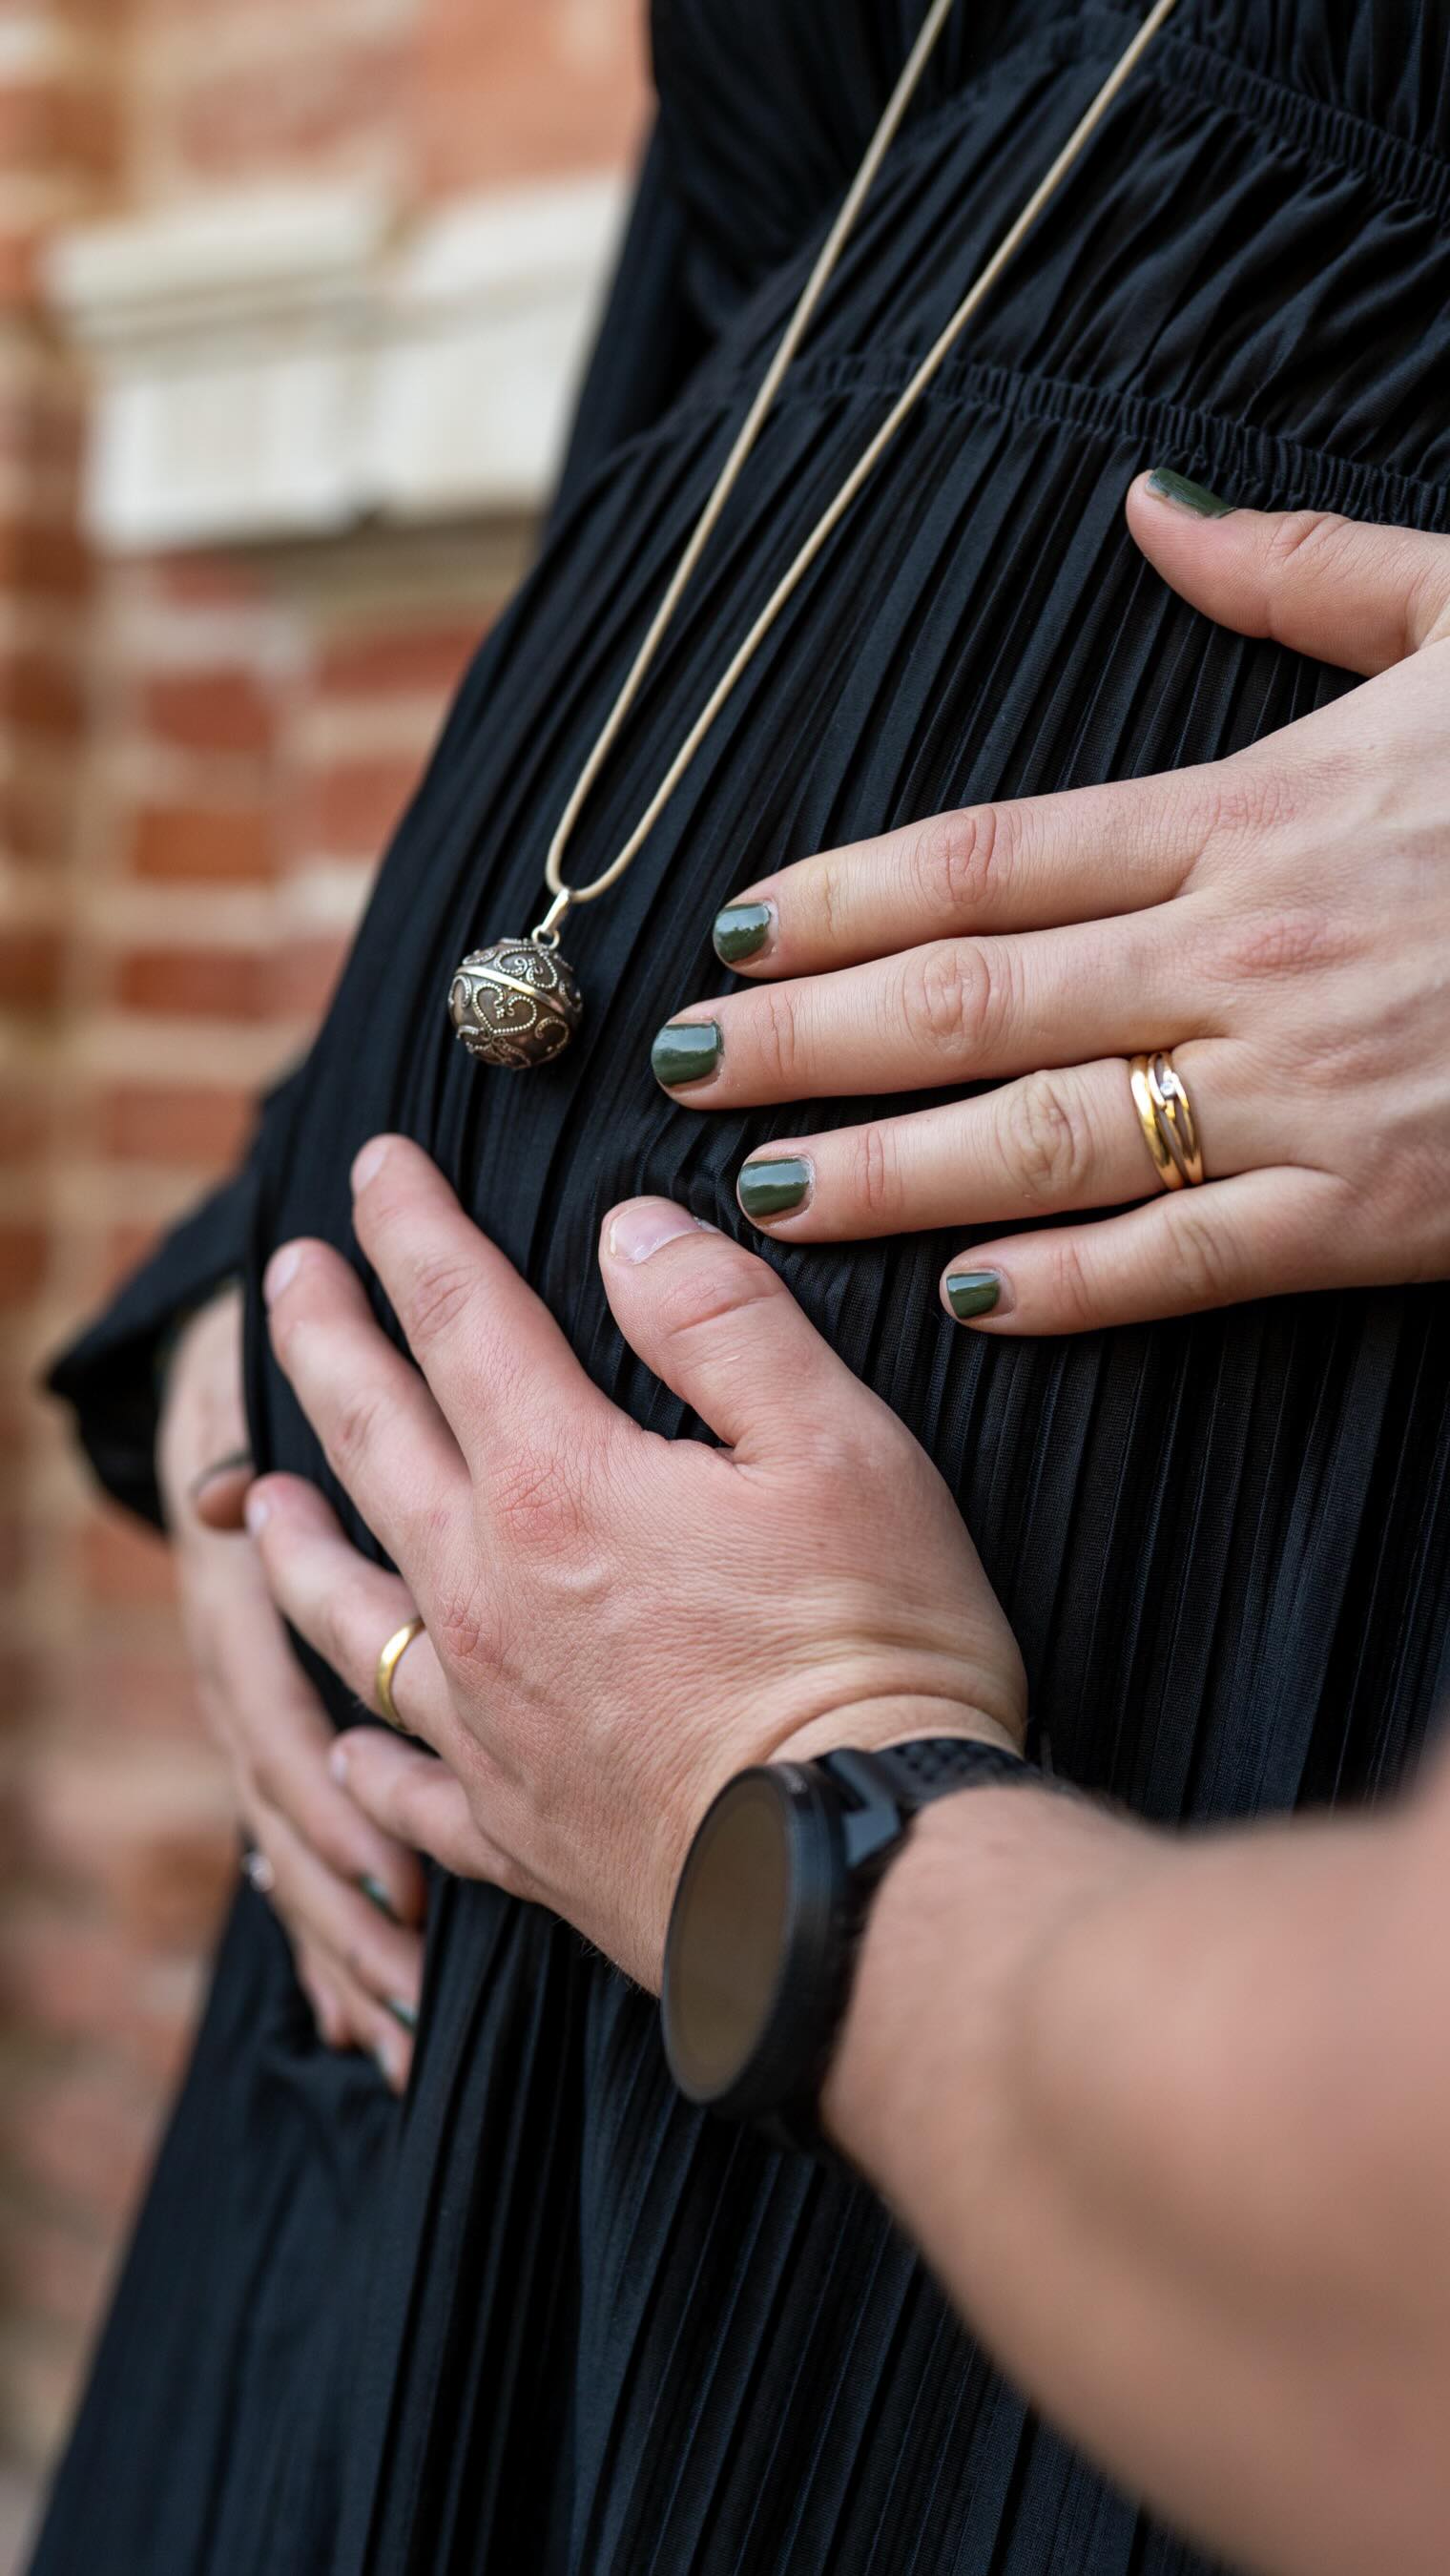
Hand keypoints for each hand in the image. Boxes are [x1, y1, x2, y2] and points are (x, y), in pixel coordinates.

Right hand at [157, 1287, 425, 2084]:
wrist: (244, 1352)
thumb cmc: (271, 1374)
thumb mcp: (246, 1398)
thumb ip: (240, 1456)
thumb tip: (225, 1501)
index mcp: (233, 1601)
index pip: (271, 1728)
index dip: (324, 1808)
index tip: (399, 1883)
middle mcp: (236, 1667)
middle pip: (279, 1814)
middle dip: (337, 1913)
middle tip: (407, 2011)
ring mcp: (255, 1698)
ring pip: (285, 1837)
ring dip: (332, 1932)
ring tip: (387, 2033)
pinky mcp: (283, 1713)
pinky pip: (297, 1832)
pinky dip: (325, 1914)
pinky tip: (357, 2013)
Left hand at [244, 1142, 1026, 1989]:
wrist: (849, 1881)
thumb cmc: (868, 1657)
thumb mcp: (839, 1447)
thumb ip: (722, 1323)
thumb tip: (629, 1229)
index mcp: (561, 1484)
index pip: (461, 1317)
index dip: (413, 1228)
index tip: (375, 1166)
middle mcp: (487, 1594)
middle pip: (374, 1438)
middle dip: (324, 1339)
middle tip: (287, 1275)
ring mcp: (485, 1719)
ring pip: (348, 1609)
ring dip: (299, 1537)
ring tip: (261, 1495)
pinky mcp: (512, 1830)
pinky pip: (404, 1783)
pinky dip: (366, 1754)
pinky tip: (352, 1745)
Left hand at [652, 475, 1449, 1332]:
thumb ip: (1300, 571)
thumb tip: (1154, 503)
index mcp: (1252, 813)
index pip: (991, 855)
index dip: (843, 896)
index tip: (738, 934)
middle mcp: (1245, 952)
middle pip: (973, 999)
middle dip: (810, 1042)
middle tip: (684, 1075)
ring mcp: (1303, 1090)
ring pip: (1049, 1136)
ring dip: (892, 1169)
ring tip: (767, 1191)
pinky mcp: (1373, 1208)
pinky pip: (1189, 1259)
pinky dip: (1072, 1286)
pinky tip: (966, 1299)